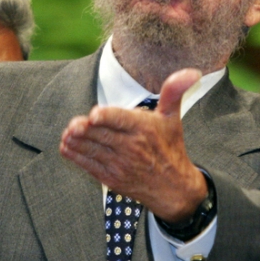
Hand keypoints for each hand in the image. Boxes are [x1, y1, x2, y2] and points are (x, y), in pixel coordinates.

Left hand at [59, 68, 207, 222]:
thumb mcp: (173, 117)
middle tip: (73, 124)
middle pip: (101, 134)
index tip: (93, 115)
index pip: (121, 120)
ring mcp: (120, 164)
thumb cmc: (171, 147)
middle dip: (83, 129)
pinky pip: (89, 165)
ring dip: (75, 141)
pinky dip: (75, 156)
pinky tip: (66, 146)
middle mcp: (131, 147)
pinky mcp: (111, 178)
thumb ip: (173, 91)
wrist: (174, 188)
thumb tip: (192, 72)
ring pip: (92, 149)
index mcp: (144, 128)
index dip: (106, 117)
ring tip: (67, 133)